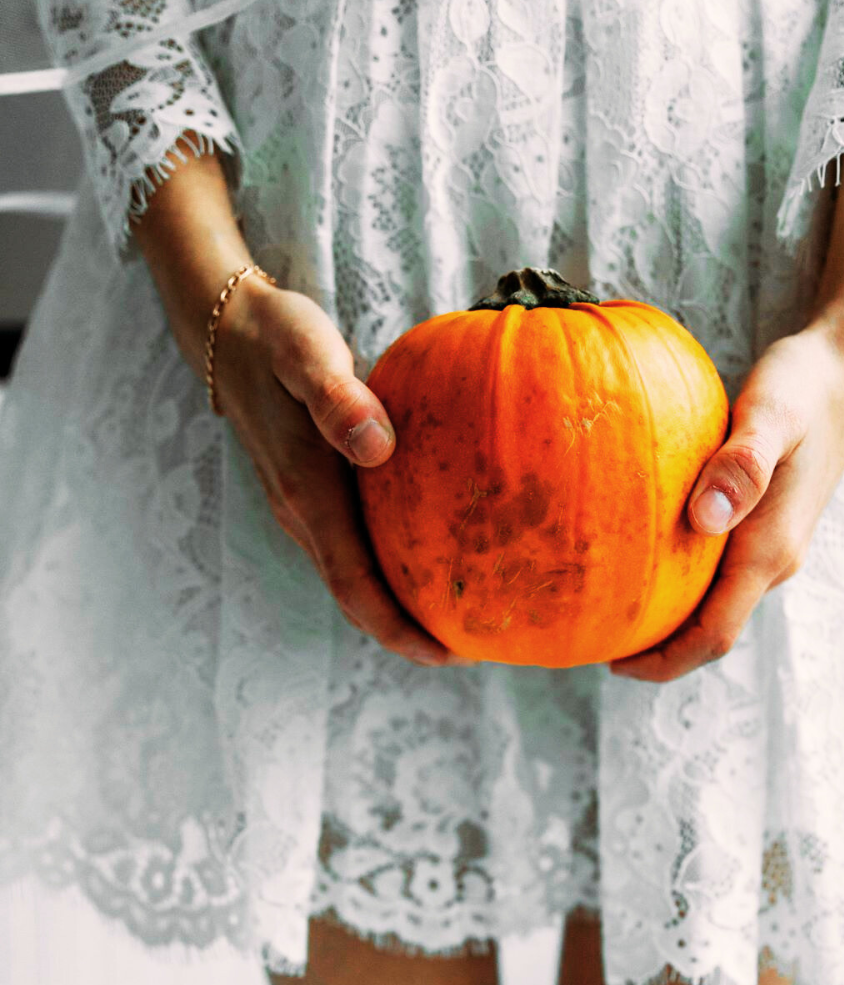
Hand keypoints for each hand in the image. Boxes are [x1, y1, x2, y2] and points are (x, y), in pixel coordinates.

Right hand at [213, 276, 464, 666]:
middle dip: (408, 634)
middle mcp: (302, 515)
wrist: (229, 329)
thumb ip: (338, 397)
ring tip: (461, 621)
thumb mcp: (306, 351)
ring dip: (400, 609)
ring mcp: (304, 509)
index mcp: (306, 494)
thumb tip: (377, 447)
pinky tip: (434, 560)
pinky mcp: (313, 495)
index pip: (354, 585)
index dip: (398, 628)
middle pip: (357, 598)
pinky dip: (391, 573)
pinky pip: (355, 551)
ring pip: (354, 579)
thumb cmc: (276, 336)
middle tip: (473, 650)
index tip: (447, 655)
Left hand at [608, 170, 843, 682]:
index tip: (613, 663)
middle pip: (709, 630)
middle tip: (591, 641)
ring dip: (663, 619)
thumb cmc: (804, 387)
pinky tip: (632, 559)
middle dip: (655, 648)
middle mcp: (771, 559)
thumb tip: (707, 519)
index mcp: (770, 549)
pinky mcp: (758, 527)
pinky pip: (711, 573)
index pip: (716, 634)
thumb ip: (744, 465)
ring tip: (603, 610)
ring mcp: (767, 546)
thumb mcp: (773, 413)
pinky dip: (672, 581)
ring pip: (711, 604)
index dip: (666, 658)